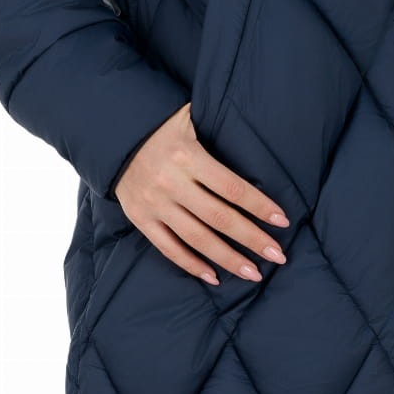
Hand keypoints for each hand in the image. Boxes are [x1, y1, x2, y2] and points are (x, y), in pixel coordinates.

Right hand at [113, 102, 290, 285]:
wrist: (111, 132)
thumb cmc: (161, 125)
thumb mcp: (189, 116)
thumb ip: (218, 124)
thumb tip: (256, 129)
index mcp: (187, 156)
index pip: (232, 188)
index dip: (259, 206)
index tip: (282, 220)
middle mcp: (171, 182)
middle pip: (219, 218)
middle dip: (252, 239)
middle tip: (278, 255)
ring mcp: (154, 203)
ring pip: (196, 238)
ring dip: (227, 258)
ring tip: (253, 273)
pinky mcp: (140, 219)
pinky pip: (168, 248)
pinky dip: (191, 264)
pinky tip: (215, 277)